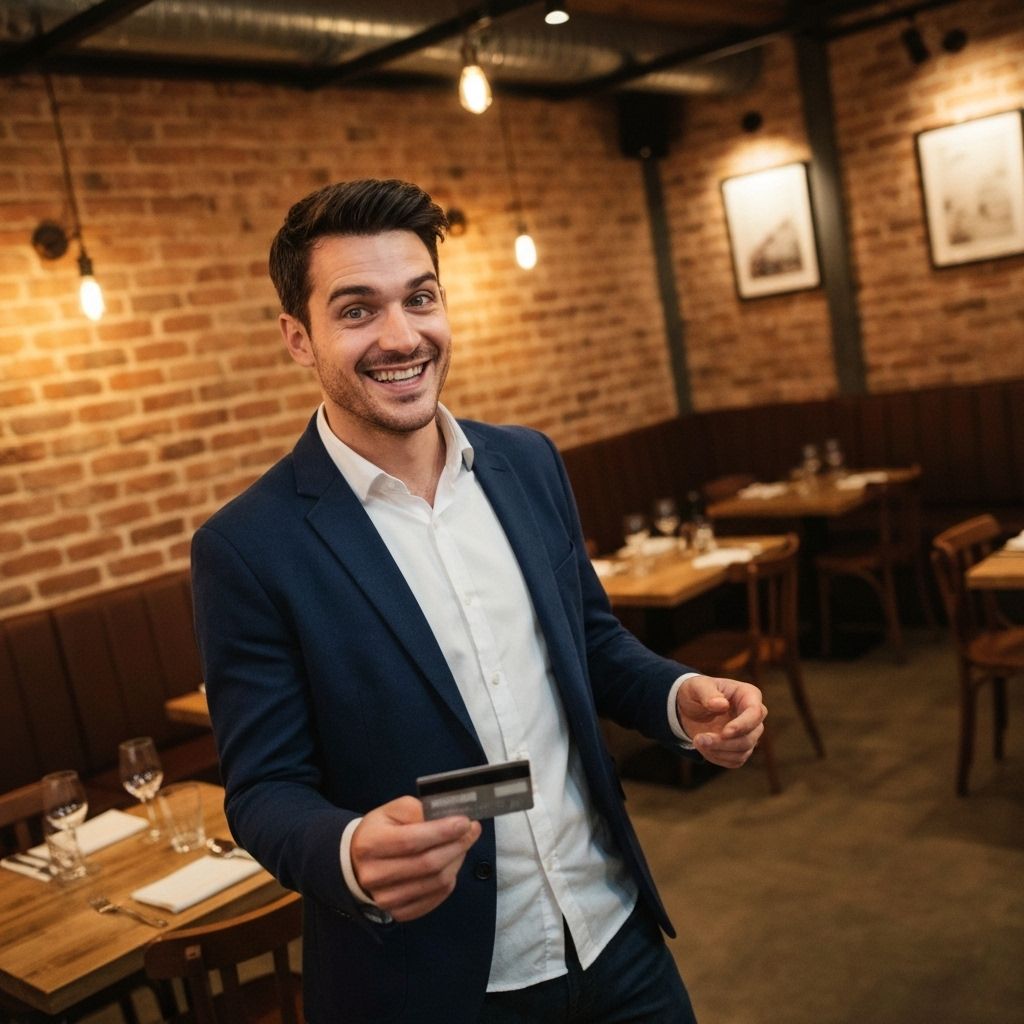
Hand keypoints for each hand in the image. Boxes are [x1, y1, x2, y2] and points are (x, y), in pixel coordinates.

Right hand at [350, 796, 480, 921]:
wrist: (358, 863)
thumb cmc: (381, 831)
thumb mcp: (393, 810)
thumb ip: (418, 810)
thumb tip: (449, 818)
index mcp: (370, 844)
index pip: (411, 841)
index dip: (442, 832)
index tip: (465, 822)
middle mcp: (375, 876)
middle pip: (428, 864)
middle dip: (457, 845)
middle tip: (472, 830)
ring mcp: (386, 899)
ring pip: (436, 882)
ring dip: (457, 861)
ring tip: (463, 844)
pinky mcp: (399, 913)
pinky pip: (436, 897)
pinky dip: (450, 879)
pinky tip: (452, 863)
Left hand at [675, 674, 765, 767]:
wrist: (688, 708)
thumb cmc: (696, 692)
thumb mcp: (696, 687)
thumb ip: (708, 693)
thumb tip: (722, 705)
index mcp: (748, 695)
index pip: (756, 712)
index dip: (742, 725)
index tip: (724, 732)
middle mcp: (754, 716)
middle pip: (751, 737)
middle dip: (724, 742)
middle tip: (699, 738)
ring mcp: (749, 734)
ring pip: (744, 751)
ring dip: (718, 751)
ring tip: (697, 740)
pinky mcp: (741, 748)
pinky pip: (735, 761)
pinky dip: (717, 757)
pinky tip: (703, 747)